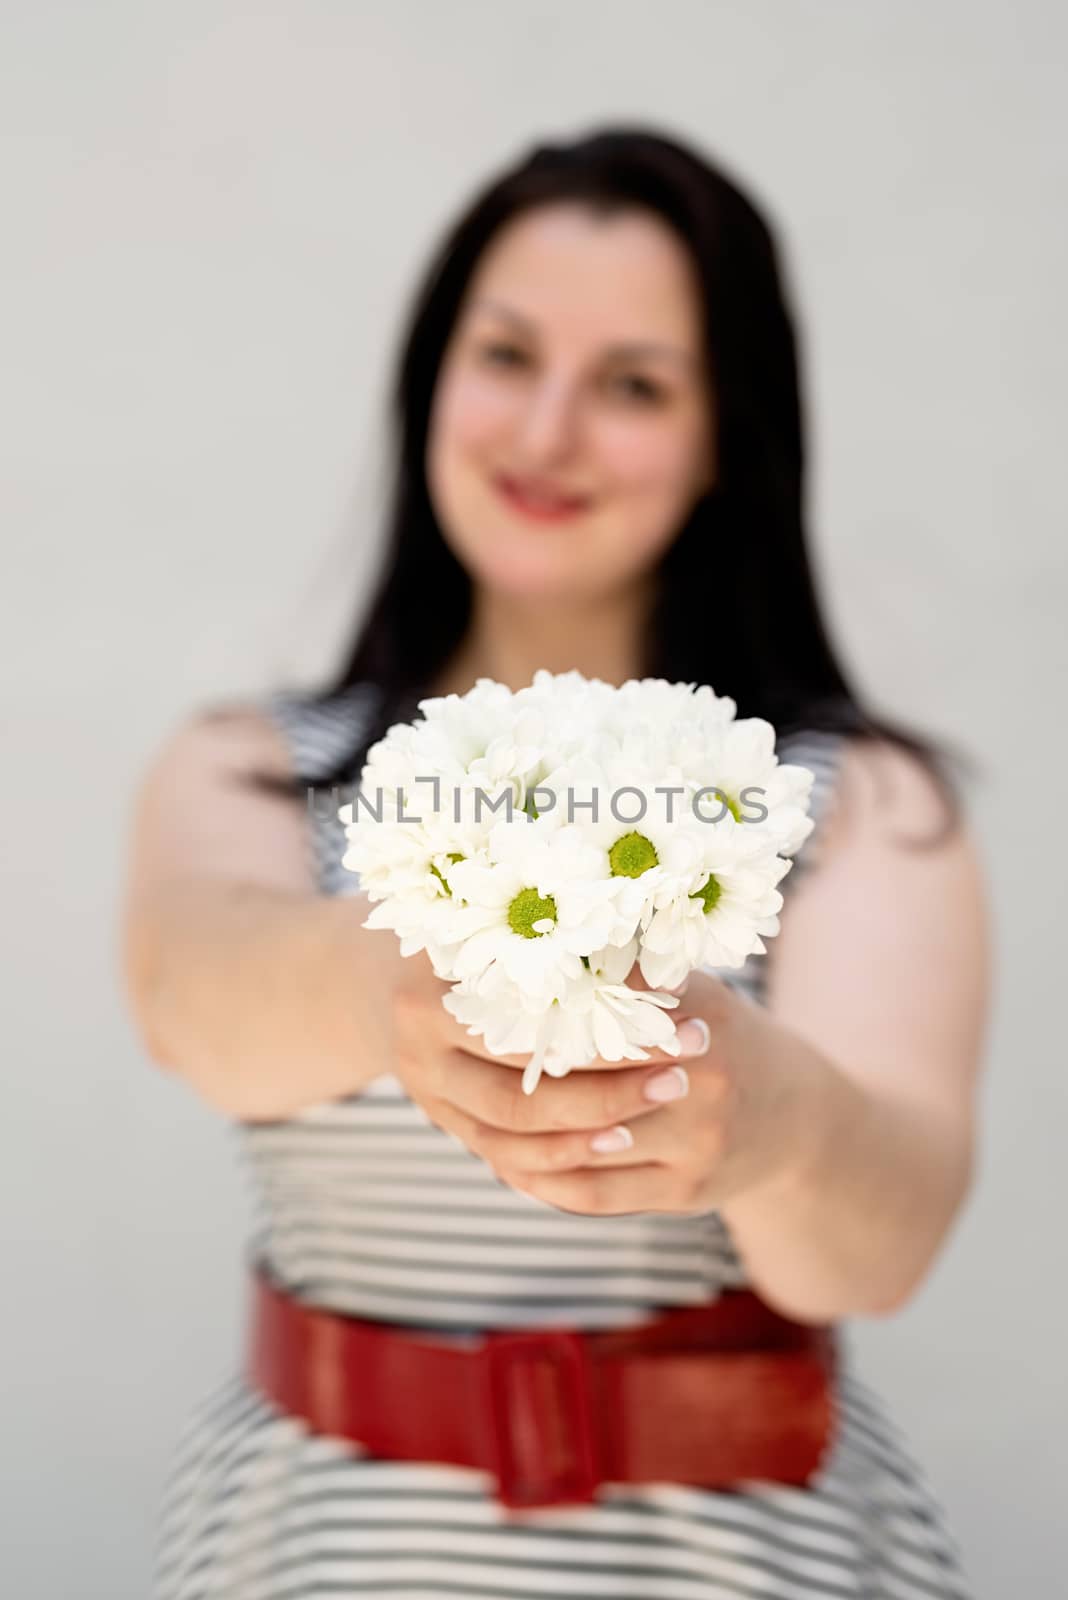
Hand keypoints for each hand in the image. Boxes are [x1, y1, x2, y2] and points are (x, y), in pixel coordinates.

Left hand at [389, 957, 817, 1216]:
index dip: (536, 1015)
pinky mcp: (685, 1195)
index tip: (481, 1002)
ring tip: (467, 1118)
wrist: (796, 1116)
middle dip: (521, 1075)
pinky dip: (544, 1182)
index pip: (600, 1018)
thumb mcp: (690, 989)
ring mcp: (698, 1146)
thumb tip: (539, 940)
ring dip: (520, 1138)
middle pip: (586, 1084)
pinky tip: (507, 1163)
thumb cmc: (718, 1034)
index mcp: (700, 1018)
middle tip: (457, 1063)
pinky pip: (595, 1195)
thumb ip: (626, 971)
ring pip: (584, 1148)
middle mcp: (705, 1083)